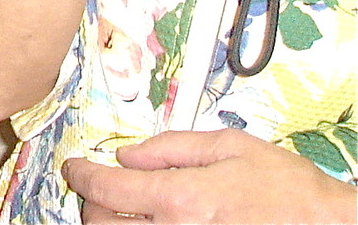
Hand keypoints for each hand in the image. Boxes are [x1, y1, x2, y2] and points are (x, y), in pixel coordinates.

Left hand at [66, 128, 357, 222]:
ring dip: (110, 224)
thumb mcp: (231, 147)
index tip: (75, 167)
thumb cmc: (288, 190)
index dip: (81, 175)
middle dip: (91, 202)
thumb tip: (129, 153)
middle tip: (95, 187)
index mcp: (180, 198)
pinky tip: (147, 223)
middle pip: (103, 223)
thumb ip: (172, 147)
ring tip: (117, 209)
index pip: (106, 188)